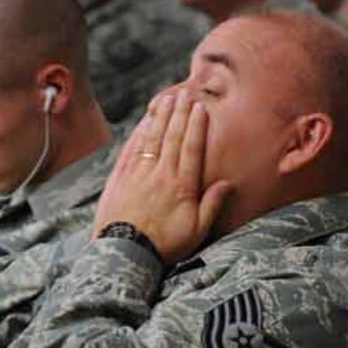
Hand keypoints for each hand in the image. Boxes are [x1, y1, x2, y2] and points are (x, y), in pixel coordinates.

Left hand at [91, 88, 231, 263]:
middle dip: (179, 113)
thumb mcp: (196, 231)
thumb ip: (212, 205)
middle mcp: (161, 174)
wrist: (124, 253)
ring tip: (166, 99)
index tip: (200, 108)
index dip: (196, 125)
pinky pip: (131, 149)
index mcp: (182, 185)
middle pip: (172, 136)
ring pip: (151, 138)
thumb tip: (228, 184)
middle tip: (185, 94)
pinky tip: (144, 121)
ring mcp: (138, 173)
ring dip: (160, 116)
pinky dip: (138, 132)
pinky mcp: (120, 178)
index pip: (192, 147)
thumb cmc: (164, 246)